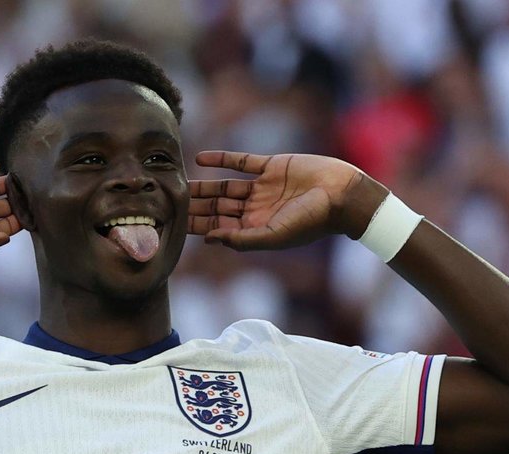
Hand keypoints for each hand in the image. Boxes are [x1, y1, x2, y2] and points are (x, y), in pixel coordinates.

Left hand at [189, 151, 382, 249]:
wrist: (342, 195)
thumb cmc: (311, 221)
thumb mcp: (274, 235)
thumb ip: (241, 239)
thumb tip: (209, 239)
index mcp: (255, 229)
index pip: (219, 228)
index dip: (197, 227)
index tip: (174, 224)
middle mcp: (256, 210)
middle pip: (216, 208)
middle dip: (194, 207)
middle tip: (167, 202)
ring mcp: (262, 187)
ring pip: (224, 187)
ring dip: (203, 186)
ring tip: (179, 182)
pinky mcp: (271, 166)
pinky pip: (241, 162)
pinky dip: (221, 160)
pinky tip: (200, 159)